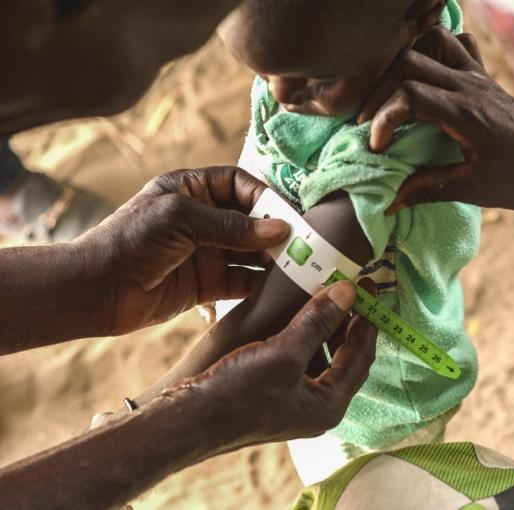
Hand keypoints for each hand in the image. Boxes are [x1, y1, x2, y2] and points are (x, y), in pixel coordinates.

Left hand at [78, 166, 288, 335]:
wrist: (98, 290)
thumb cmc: (132, 240)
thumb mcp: (182, 219)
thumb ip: (232, 225)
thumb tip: (280, 229)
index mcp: (193, 190)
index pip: (240, 184)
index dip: (265, 196)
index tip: (288, 213)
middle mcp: (204, 219)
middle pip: (252, 220)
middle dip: (276, 230)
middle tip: (303, 243)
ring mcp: (208, 252)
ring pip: (252, 252)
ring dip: (273, 258)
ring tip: (297, 266)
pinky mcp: (208, 284)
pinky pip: (243, 281)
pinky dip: (261, 284)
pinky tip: (279, 287)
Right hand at [180, 281, 376, 449]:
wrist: (187, 420)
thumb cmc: (237, 392)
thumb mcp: (284, 352)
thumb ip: (318, 321)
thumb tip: (349, 292)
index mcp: (329, 405)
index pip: (362, 355)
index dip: (368, 319)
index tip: (370, 286)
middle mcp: (318, 407)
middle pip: (346, 356)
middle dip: (349, 321)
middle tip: (350, 287)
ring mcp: (296, 402)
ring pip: (324, 356)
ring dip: (326, 326)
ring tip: (323, 293)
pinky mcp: (276, 394)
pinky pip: (302, 360)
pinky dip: (305, 335)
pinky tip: (295, 313)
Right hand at [358, 27, 513, 212]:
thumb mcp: (474, 190)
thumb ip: (427, 190)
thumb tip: (389, 201)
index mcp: (466, 113)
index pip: (408, 95)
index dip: (382, 119)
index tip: (379, 148)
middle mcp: (471, 86)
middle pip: (409, 63)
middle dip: (380, 91)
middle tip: (370, 125)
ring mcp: (480, 78)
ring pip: (432, 43)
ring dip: (403, 64)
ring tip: (390, 96)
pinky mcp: (487, 80)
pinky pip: (459, 45)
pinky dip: (435, 51)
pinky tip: (425, 77)